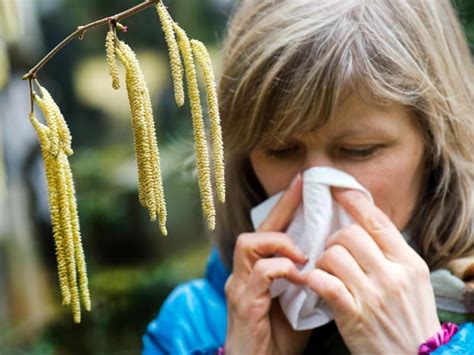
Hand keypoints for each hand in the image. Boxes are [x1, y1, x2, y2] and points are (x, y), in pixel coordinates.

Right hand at [225, 173, 311, 354]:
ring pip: (249, 243)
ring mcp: (240, 286)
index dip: (285, 206)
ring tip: (302, 253)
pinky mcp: (243, 301)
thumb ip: (308, 279)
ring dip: (280, 242)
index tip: (303, 183)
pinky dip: (282, 269)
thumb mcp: (299, 302)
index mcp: (258, 271)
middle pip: (257, 230)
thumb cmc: (279, 337)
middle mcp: (244, 273)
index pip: (270, 231)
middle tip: (303, 190)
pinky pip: (260, 273)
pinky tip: (299, 277)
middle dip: (281, 208)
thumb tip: (331, 259)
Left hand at [304, 188, 440, 354]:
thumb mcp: (413, 280)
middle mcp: (392, 275)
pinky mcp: (353, 315)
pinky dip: (314, 278)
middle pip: (350, 234)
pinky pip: (325, 283)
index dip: (354, 201)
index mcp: (408, 262)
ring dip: (322, 260)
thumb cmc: (410, 316)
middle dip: (334, 238)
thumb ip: (390, 253)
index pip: (377, 221)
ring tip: (326, 269)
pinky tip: (314, 281)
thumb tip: (365, 222)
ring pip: (333, 255)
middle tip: (332, 249)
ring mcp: (373, 295)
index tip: (337, 189)